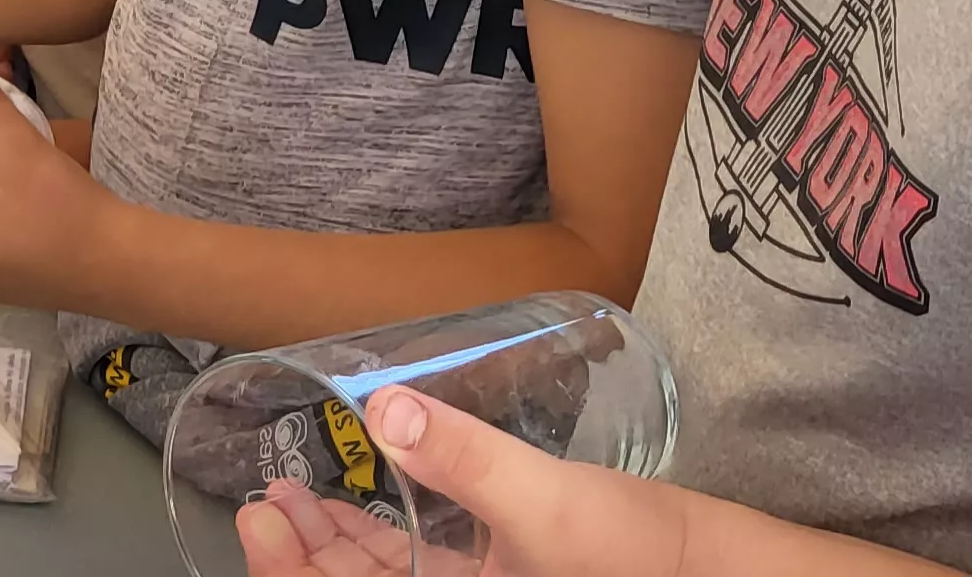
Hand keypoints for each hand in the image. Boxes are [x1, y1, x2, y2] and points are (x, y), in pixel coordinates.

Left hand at [233, 386, 709, 576]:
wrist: (712, 567)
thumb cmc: (635, 553)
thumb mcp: (544, 503)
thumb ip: (465, 459)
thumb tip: (385, 410)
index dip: (289, 571)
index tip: (259, 517)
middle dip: (299, 553)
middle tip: (264, 498)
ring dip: (330, 545)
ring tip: (289, 495)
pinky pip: (415, 571)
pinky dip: (376, 542)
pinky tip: (354, 503)